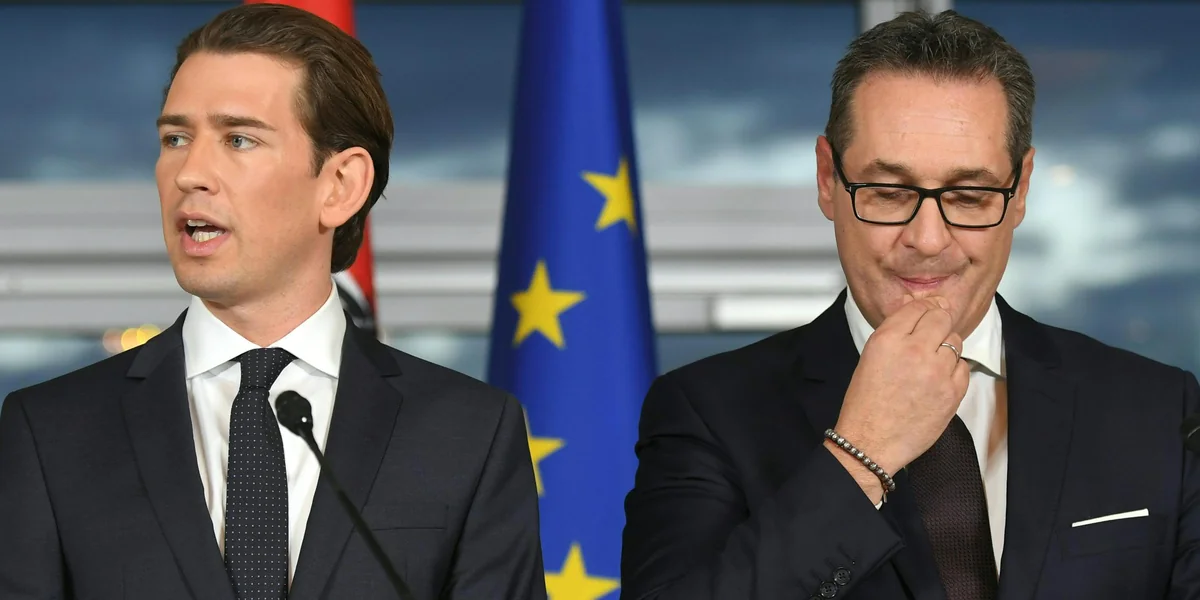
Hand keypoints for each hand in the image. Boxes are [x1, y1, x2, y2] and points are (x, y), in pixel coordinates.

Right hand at [826, 295, 969, 501]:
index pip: (917, 306)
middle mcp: (914, 350)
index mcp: (888, 340)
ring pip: (955, 341)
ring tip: (932, 362)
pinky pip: (964, 367)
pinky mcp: (952, 391)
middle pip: (941, 317)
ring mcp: (937, 371)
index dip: (926, 307)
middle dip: (939, 322)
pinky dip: (954, 370)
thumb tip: (918, 315)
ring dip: (947, 347)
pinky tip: (939, 379)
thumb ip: (895, 334)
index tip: (930, 309)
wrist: (871, 442)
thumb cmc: (866, 404)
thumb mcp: (870, 357)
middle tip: (934, 332)